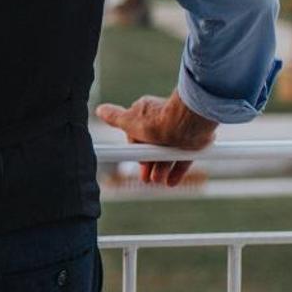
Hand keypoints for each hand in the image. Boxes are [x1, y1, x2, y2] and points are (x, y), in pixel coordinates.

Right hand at [94, 91, 217, 186]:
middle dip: (149, 164)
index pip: (137, 136)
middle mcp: (162, 123)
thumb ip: (114, 117)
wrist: (188, 124)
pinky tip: (171, 181)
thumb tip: (100, 110)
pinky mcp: (191, 143)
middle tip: (146, 178)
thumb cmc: (158, 121)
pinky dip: (176, 171)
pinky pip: (182, 159)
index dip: (136, 151)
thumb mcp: (129, 121)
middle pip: (152, 147)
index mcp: (146, 114)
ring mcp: (177, 133)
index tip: (136, 163)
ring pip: (167, 155)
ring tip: (159, 180)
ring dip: (161, 170)